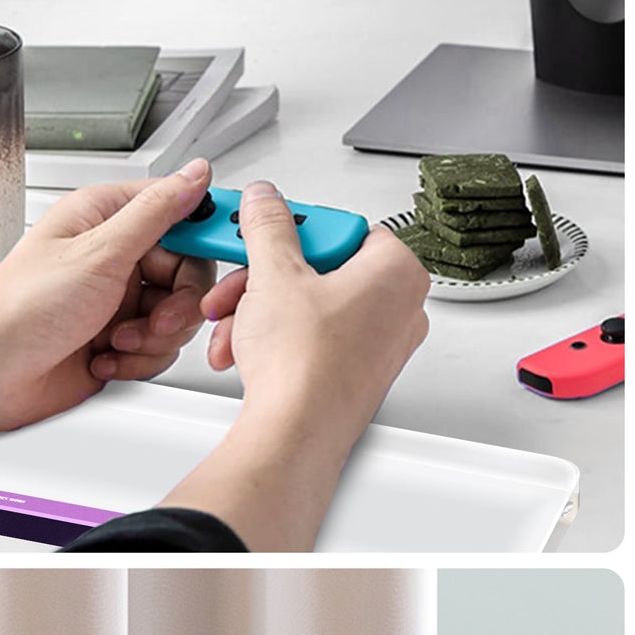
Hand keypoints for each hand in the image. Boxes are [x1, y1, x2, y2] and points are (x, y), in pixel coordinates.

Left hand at [0, 158, 217, 430]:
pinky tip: (106, 356)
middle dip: (177, 307)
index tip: (216, 262)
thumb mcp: (100, 252)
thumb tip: (194, 176)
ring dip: (153, 338)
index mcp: (108, 219)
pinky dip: (139, 359)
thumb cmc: (22, 308)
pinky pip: (162, 348)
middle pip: (191, 275)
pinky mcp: (121, 337)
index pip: (183, 217)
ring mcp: (120, 299)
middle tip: (155, 319)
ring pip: (180, 317)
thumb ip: (156, 213)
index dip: (204, 241)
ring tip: (116, 339)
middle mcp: (117, 256)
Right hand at [201, 181, 430, 447]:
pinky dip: (277, 338)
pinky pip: (314, 338)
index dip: (296, 231)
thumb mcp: (274, 273)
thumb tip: (267, 201)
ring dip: (262, 309)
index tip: (266, 234)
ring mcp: (381, 345)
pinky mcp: (358, 374)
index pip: (344, 227)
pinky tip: (244, 348)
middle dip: (267, 277)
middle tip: (240, 283)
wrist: (297, 433)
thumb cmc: (306, 365)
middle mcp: (401, 309)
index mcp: (398, 273)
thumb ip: (269, 226)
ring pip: (311, 305)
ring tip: (234, 323)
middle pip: (322, 269)